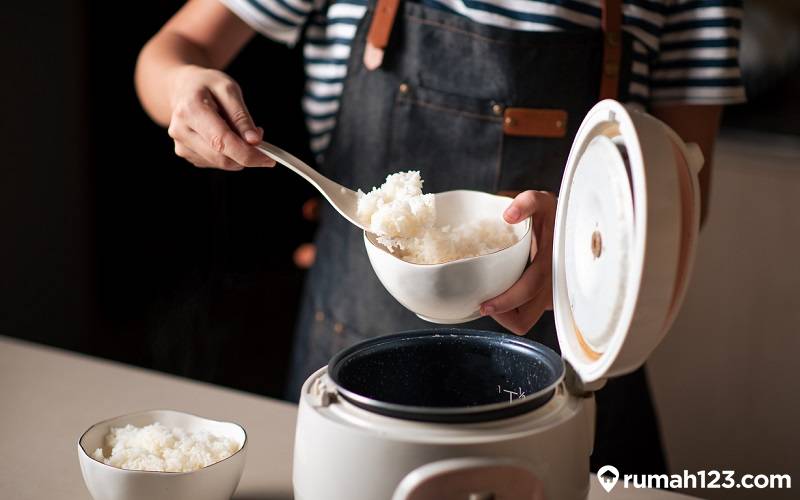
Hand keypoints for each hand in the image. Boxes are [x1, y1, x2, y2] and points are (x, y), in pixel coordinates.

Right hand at [167, 65, 274, 169]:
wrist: (182, 87)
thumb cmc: (207, 85)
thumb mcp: (228, 90)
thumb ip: (241, 116)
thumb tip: (254, 141)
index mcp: (191, 110)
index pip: (222, 141)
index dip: (248, 154)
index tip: (269, 159)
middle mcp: (181, 130)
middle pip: (221, 158)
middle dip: (247, 155)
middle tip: (259, 139)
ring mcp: (181, 144)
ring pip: (219, 163)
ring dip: (237, 154)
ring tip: (238, 130)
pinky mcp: (184, 153)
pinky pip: (213, 162)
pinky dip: (227, 154)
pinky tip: (225, 136)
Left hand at [480, 190, 556, 334]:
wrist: (569, 227)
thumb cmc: (552, 216)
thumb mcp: (542, 202)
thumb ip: (528, 203)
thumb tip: (509, 215)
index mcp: (552, 263)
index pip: (528, 291)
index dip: (505, 302)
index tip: (484, 305)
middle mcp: (553, 285)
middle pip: (524, 319)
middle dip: (501, 315)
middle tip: (483, 303)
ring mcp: (551, 296)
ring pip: (525, 320)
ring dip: (506, 314)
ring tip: (491, 297)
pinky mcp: (546, 301)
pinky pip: (527, 315)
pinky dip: (512, 310)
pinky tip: (502, 293)